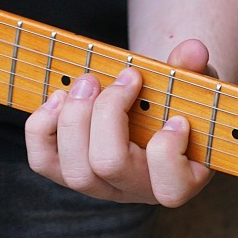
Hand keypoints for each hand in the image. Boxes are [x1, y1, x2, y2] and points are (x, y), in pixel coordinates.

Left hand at [24, 39, 215, 205]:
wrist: (144, 109)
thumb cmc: (172, 99)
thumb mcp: (189, 84)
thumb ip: (192, 69)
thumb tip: (194, 49)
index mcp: (175, 179)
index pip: (169, 188)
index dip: (168, 149)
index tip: (175, 116)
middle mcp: (133, 189)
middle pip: (110, 165)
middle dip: (108, 112)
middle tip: (123, 76)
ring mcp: (98, 184)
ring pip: (75, 171)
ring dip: (75, 116)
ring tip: (87, 81)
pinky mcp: (66, 168)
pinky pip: (42, 161)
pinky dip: (43, 126)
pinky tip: (59, 95)